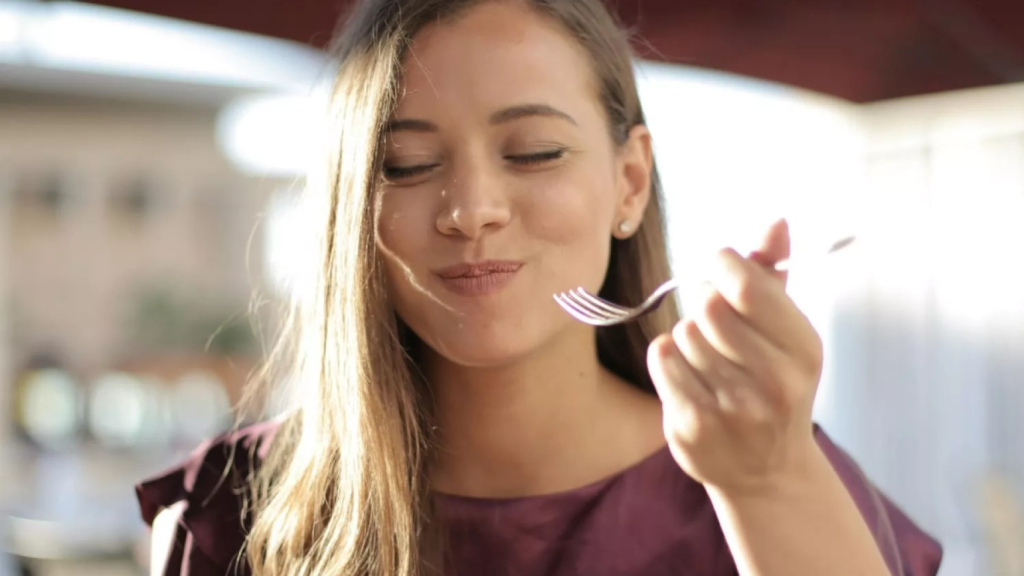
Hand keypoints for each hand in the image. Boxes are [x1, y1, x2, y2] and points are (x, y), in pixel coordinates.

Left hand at [647, 219, 824, 495]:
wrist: (767, 471)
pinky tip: (690, 375)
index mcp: (803, 349)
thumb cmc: (774, 384)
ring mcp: (732, 408)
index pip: (746, 285)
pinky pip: (663, 358)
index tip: (719, 265)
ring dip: (689, 335)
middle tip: (711, 314)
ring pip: (683, 332)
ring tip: (709, 357)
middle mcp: (773, 382)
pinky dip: (669, 358)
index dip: (722, 263)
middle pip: (708, 306)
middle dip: (703, 300)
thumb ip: (774, 275)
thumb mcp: (787, 332)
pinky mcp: (693, 426)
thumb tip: (775, 221)